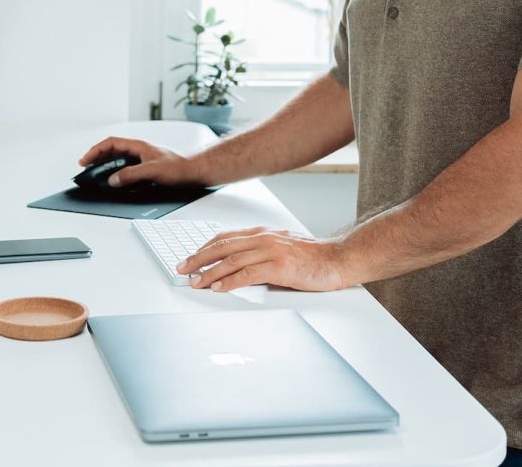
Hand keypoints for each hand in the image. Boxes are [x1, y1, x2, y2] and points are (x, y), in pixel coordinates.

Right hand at [77, 136, 204, 188]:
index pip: (110, 143)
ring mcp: (143, 159)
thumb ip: (130, 174)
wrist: (196, 172)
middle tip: (86, 169)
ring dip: (107, 166)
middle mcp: (139, 151)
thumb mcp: (152, 171)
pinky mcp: (148, 168)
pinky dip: (118, 173)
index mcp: (138, 146)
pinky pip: (127, 168)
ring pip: (119, 160)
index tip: (85, 161)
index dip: (95, 151)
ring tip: (97, 176)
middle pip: (112, 151)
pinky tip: (116, 182)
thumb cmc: (179, 167)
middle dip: (97, 158)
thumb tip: (112, 180)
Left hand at [176, 226, 350, 292]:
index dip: (205, 248)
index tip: (191, 258)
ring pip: (231, 260)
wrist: (338, 259)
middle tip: (183, 269)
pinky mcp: (280, 266)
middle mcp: (264, 238)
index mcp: (262, 233)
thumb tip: (238, 267)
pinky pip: (248, 273)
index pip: (225, 237)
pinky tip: (219, 288)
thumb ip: (261, 252)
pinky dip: (230, 281)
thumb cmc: (313, 257)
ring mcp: (271, 251)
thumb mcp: (281, 248)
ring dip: (209, 272)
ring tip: (195, 281)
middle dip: (199, 258)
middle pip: (222, 246)